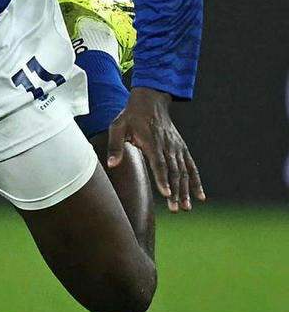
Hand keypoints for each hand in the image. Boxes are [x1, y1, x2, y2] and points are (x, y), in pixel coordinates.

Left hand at [108, 87, 204, 211]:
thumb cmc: (130, 117)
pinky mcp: (182, 149)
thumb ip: (115, 146)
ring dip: (185, 190)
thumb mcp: (117, 127)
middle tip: (175, 209)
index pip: (159, 163)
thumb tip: (111, 164)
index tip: (166, 194)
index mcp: (152, 141)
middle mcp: (168, 146)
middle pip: (173, 171)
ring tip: (186, 208)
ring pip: (184, 172)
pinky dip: (196, 181)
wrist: (150, 102)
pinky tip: (200, 196)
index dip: (163, 179)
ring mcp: (177, 148)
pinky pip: (191, 167)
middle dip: (175, 191)